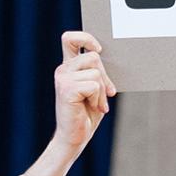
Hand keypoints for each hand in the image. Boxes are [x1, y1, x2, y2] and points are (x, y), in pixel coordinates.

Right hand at [52, 30, 115, 152]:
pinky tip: (91, 107)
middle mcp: (63, 70)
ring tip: (95, 104)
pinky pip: (93, 85)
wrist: (74, 137)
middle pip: (94, 57)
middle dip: (105, 76)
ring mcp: (62, 78)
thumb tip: (113, 58)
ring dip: (101, 91)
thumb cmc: (86, 114)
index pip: (70, 39)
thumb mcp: (95, 89)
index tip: (99, 49)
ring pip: (96, 73)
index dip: (86, 38)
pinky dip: (97, 99)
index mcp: (69, 66)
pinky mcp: (66, 89)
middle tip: (106, 94)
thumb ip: (98, 73)